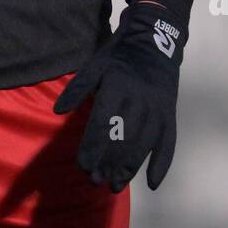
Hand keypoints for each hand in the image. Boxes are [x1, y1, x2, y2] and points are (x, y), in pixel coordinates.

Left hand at [53, 1, 184, 191]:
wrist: (156, 42)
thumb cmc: (120, 56)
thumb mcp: (96, 65)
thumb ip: (77, 88)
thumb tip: (57, 111)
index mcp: (118, 87)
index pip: (103, 124)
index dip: (92, 148)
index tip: (83, 166)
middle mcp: (139, 101)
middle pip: (123, 139)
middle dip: (108, 163)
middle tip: (95, 181)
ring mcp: (158, 110)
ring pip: (143, 146)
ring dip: (129, 168)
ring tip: (114, 185)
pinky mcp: (170, 115)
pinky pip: (168, 143)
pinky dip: (162, 164)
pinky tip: (152, 183)